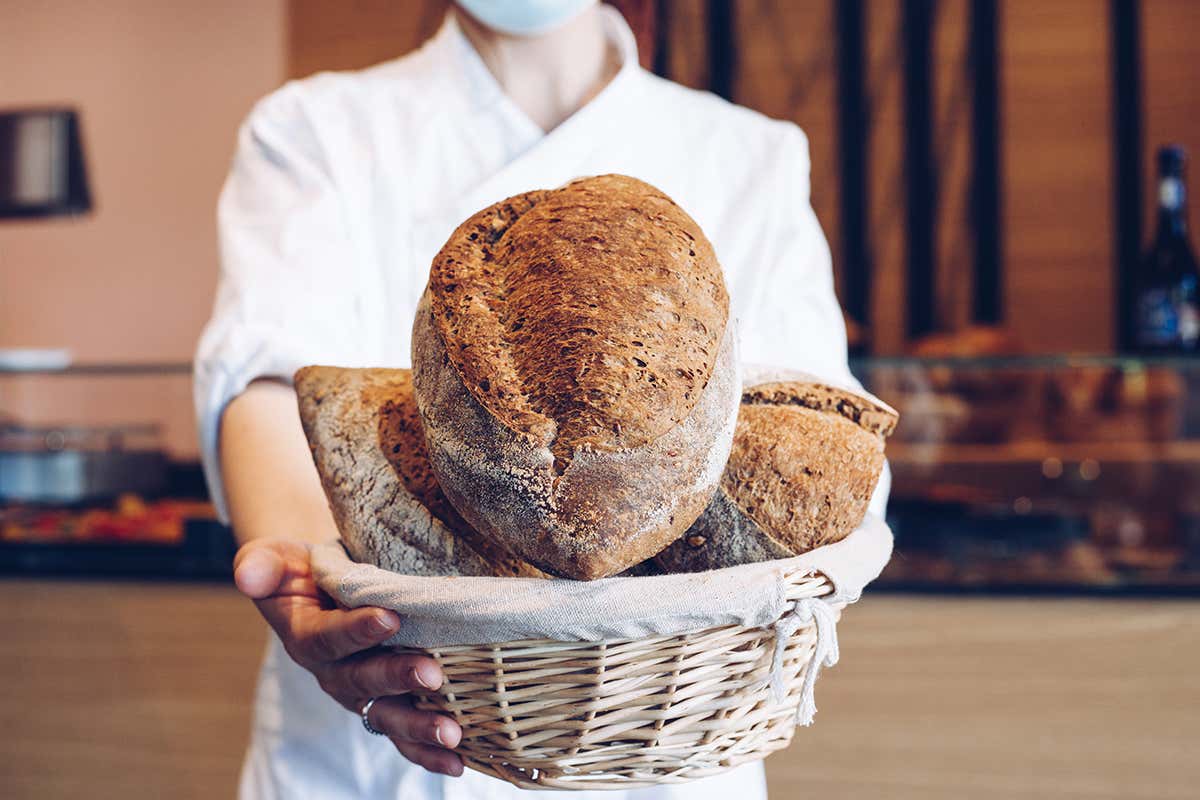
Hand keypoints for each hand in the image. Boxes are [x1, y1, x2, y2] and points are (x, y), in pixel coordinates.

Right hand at [233, 538, 463, 776]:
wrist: (319, 586)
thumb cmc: (301, 569)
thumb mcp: (274, 558)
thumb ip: (262, 564)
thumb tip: (248, 574)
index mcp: (306, 637)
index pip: (329, 637)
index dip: (356, 630)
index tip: (389, 618)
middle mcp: (333, 672)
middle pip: (362, 681)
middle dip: (396, 679)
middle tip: (431, 674)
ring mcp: (360, 693)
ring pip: (386, 716)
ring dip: (419, 727)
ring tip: (452, 734)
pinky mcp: (384, 704)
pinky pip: (403, 734)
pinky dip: (429, 750)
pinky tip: (459, 761)